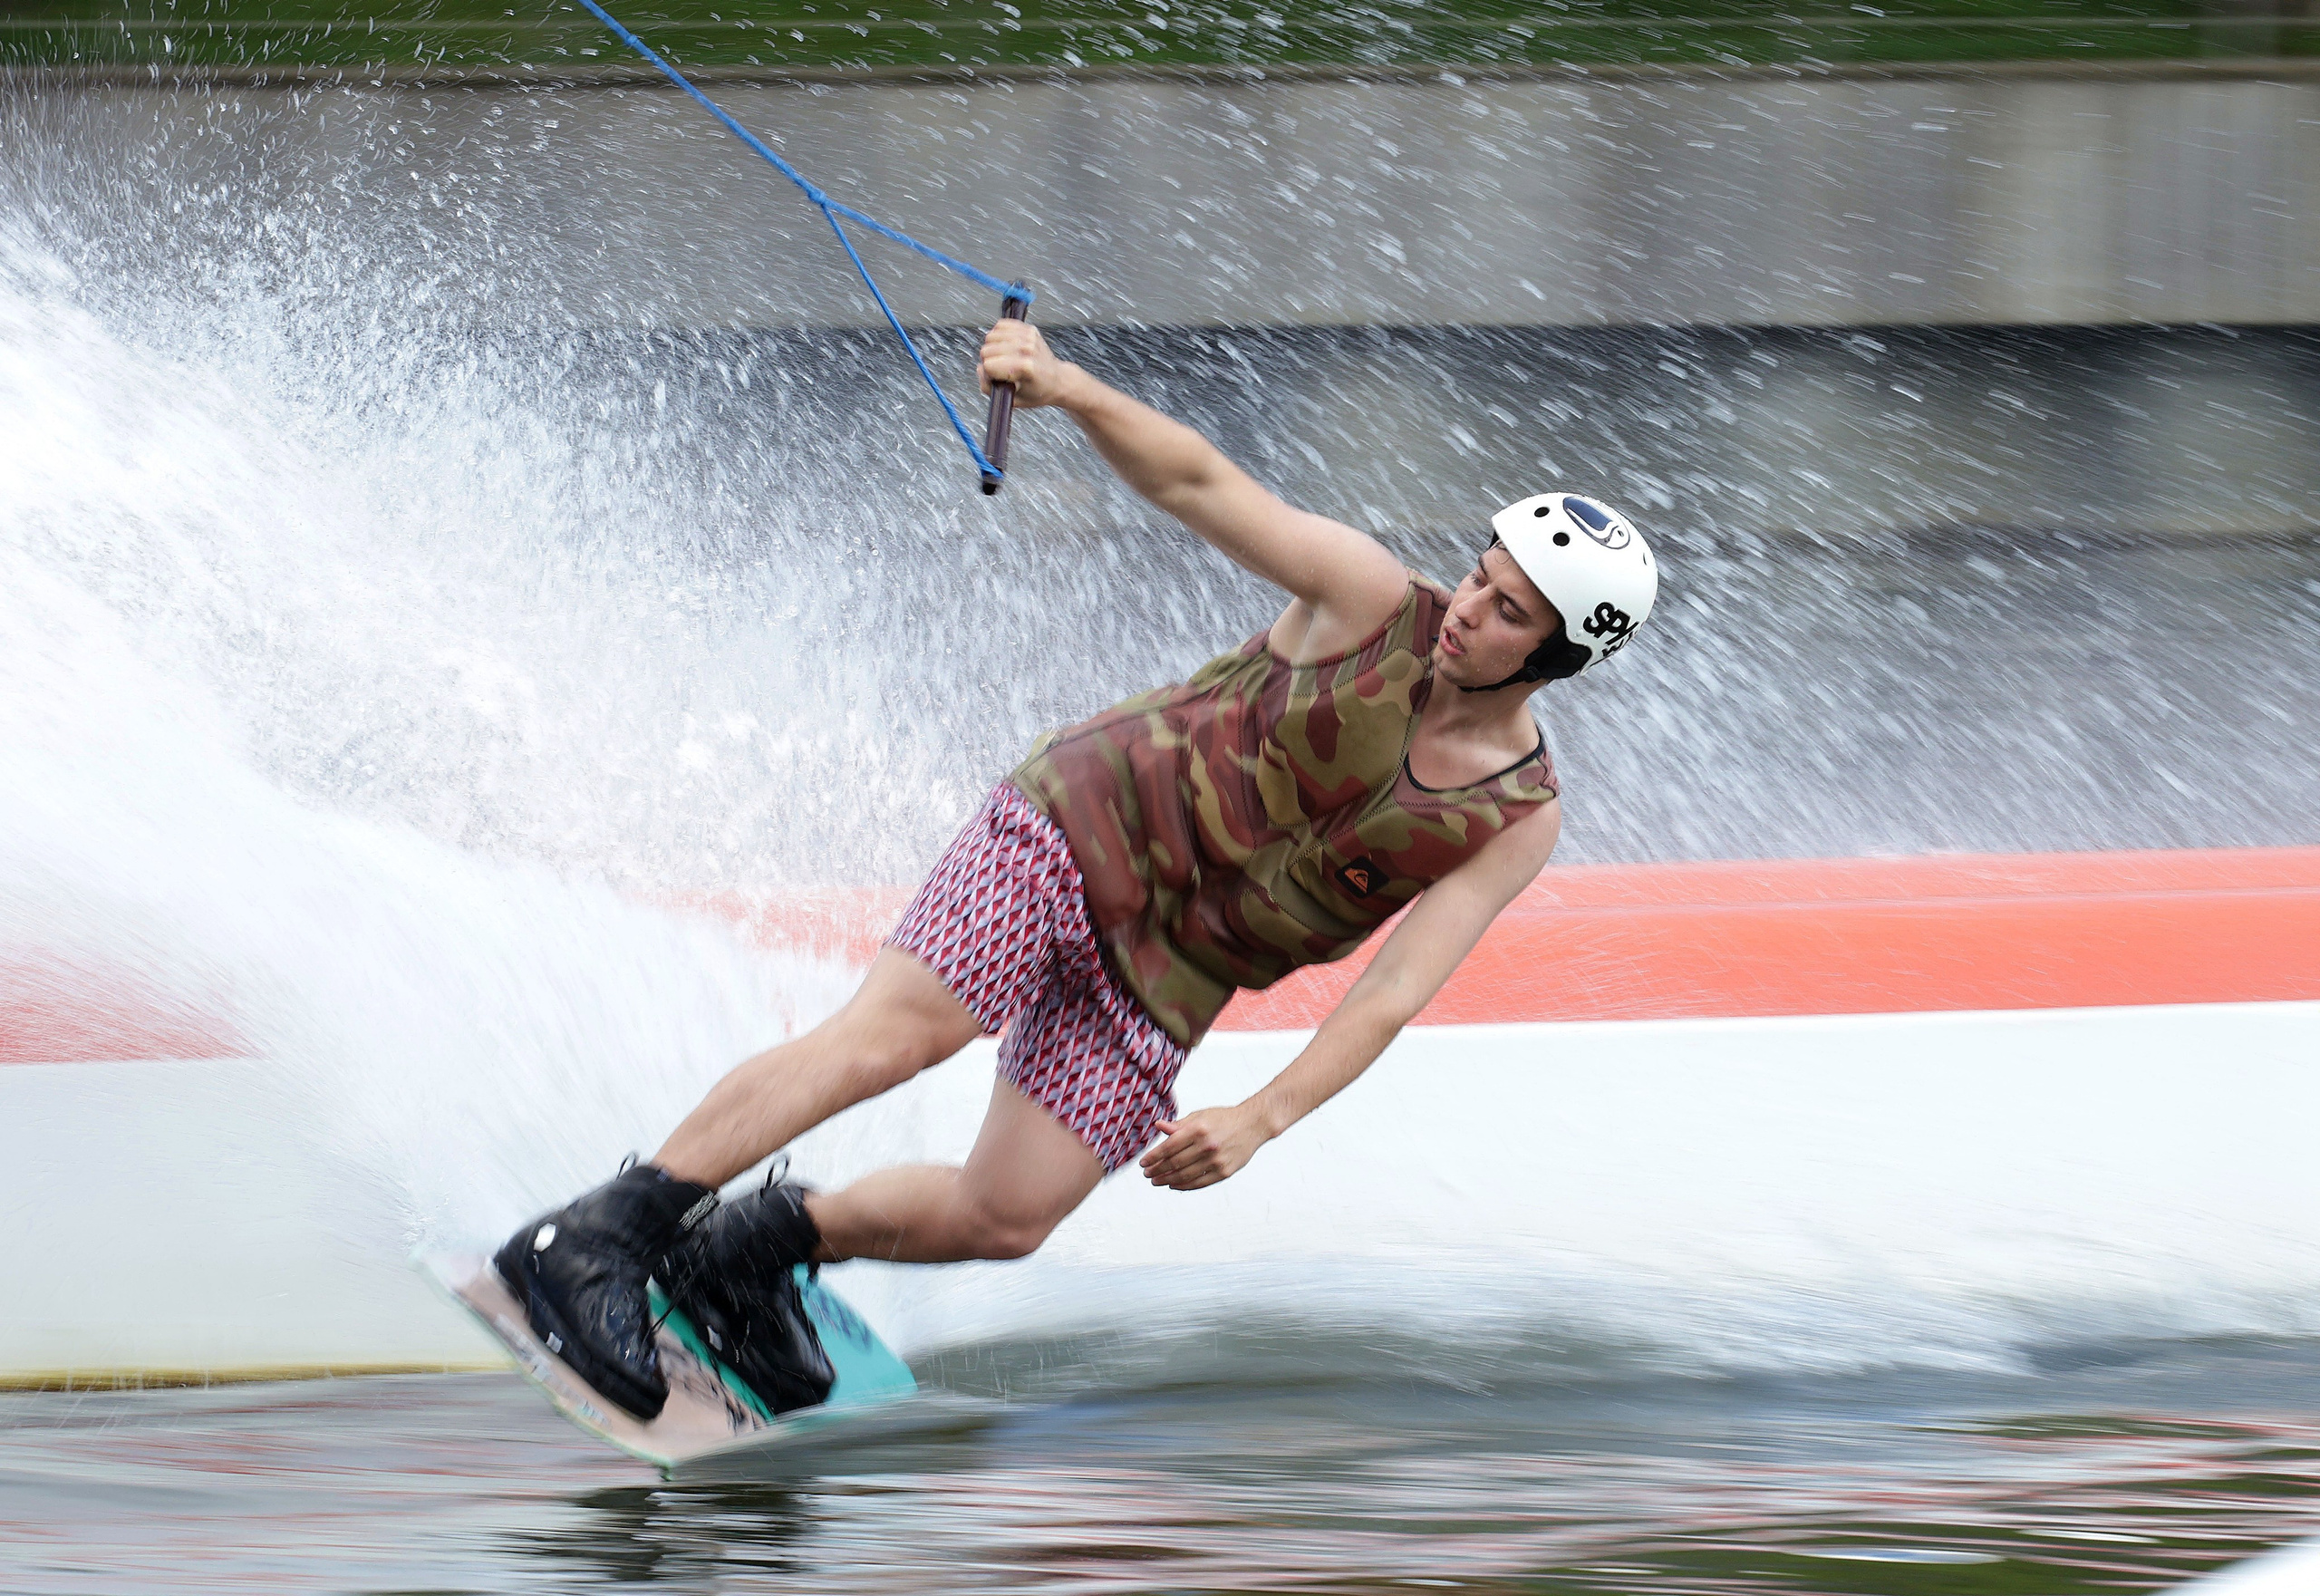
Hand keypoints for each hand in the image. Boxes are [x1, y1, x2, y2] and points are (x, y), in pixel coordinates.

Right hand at [978, 318, 1075, 408]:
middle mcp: (1026, 349)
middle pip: (987, 349)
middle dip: (989, 361)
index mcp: (1024, 368)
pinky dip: (999, 334)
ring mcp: (1028, 336)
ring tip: (1004, 357)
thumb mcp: (1012, 400)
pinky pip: (1000, 325)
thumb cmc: (1037, 392)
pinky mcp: (1028, 328)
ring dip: (993, 347)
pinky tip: (1006, 345)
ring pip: (991, 336)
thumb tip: (980, 369)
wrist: (1058, 380)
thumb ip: (989, 388)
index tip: (999, 379)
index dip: (989, 375)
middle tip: (1001, 369)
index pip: (988, 366)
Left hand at [1139, 1104, 1273, 1190]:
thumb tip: (1159, 1126)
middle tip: (1147, 1174)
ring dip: (1167, 1180)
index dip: (1153, 1157)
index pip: (1169, 1147)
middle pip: (1174, 1163)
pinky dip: (1184, 1186)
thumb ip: (1179, 1125)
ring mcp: (1216, 1160)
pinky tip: (1174, 1185)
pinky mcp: (1224, 1172)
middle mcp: (1207, 1146)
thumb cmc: (1224, 1119)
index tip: (1143, 1163)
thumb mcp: (1200, 1116)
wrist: (1253, 1125)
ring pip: (1185, 1175)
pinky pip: (1199, 1183)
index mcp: (1198, 1129)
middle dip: (1157, 1170)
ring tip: (1157, 1181)